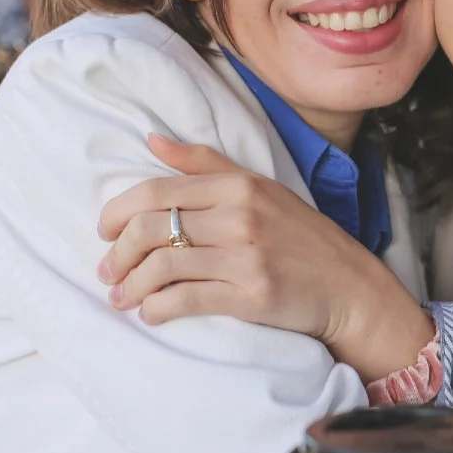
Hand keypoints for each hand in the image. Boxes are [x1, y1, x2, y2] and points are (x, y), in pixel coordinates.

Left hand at [96, 135, 432, 378]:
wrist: (348, 286)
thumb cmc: (301, 237)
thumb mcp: (260, 188)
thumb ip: (204, 163)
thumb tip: (152, 139)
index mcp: (239, 185)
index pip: (157, 191)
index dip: (118, 212)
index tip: (104, 232)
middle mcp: (240, 216)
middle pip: (151, 228)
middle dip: (117, 253)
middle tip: (107, 271)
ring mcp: (246, 257)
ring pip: (162, 266)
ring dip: (130, 286)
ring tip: (121, 298)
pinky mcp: (250, 296)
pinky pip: (185, 300)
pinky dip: (157, 309)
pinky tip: (151, 314)